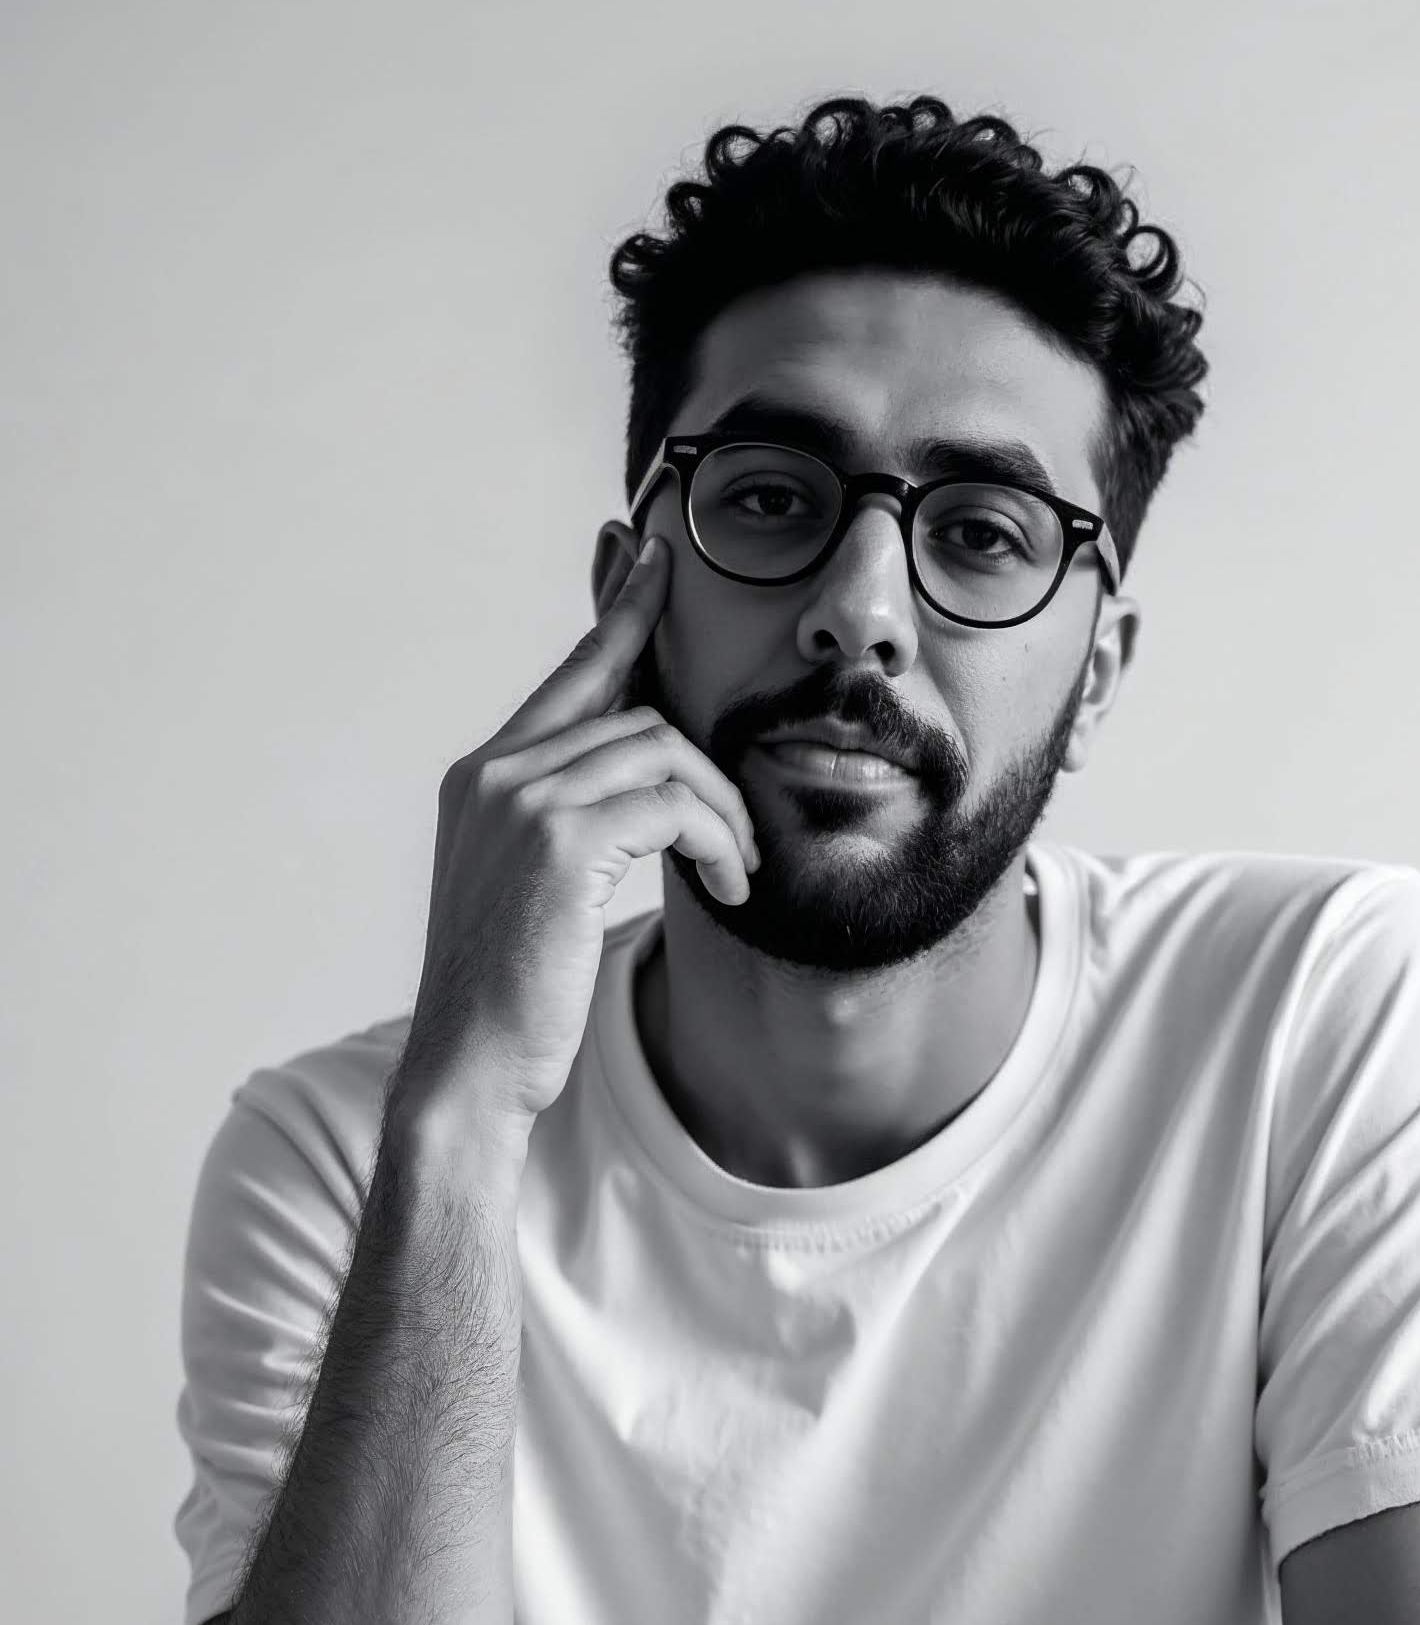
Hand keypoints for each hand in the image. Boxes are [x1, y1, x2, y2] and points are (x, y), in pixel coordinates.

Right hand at [395, 535, 760, 1142]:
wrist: (469, 1069)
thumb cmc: (514, 996)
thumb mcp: (536, 892)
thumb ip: (576, 826)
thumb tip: (649, 795)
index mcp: (483, 776)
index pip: (571, 671)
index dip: (622, 612)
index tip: (655, 554)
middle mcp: (495, 773)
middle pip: (639, 714)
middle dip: (711, 772)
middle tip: (745, 839)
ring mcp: (522, 801)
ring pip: (666, 753)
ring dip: (725, 814)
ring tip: (740, 873)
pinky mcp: (560, 841)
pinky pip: (677, 804)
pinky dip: (720, 842)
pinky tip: (731, 890)